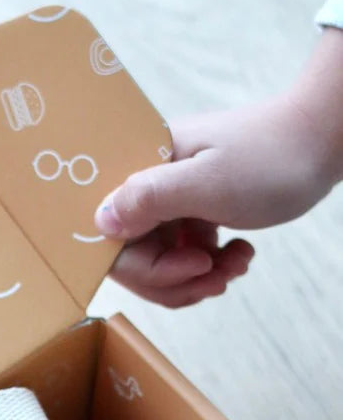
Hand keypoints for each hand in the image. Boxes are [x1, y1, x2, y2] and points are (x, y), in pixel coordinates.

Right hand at [94, 27, 342, 306]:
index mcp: (141, 167)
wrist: (322, 140)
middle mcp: (148, 182)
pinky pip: (182, 253)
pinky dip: (210, 264)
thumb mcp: (209, 182)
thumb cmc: (271, 156)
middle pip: (132, 256)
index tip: (195, 265)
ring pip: (159, 261)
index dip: (147, 267)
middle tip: (216, 276)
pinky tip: (238, 254)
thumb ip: (149, 199)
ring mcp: (171, 197)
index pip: (110, 236)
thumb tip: (98, 221)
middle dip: (175, 279)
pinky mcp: (192, 208)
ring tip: (234, 266)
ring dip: (196, 277)